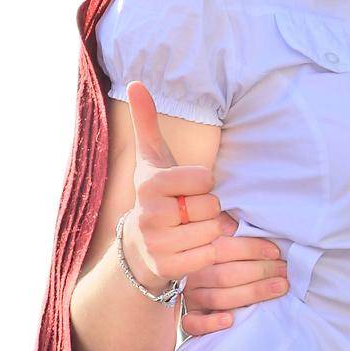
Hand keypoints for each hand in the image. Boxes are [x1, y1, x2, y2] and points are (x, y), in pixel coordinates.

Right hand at [122, 81, 230, 291]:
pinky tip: (192, 247)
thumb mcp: (153, 158)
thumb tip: (136, 83)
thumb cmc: (157, 195)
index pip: (205, 179)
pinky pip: (209, 256)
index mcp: (149, 184)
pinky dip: (208, 252)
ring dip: (211, 231)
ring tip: (191, 228)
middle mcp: (148, 214)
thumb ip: (148, 122)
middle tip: (189, 211)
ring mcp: (156, 243)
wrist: (139, 244)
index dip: (204, 183)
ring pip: (213, 231)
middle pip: (211, 206)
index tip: (188, 187)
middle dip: (208, 209)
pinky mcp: (168, 267)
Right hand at [178, 217, 288, 337]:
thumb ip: (233, 230)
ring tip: (279, 287)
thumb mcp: (226, 238)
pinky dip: (210, 323)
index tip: (276, 252)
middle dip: (261, 272)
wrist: (191, 282)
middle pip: (226, 275)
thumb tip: (250, 224)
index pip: (224, 248)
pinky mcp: (189, 317)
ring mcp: (191, 296)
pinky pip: (192, 323)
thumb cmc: (224, 257)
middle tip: (285, 272)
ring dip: (252, 293)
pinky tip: (230, 320)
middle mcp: (193, 274)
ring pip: (218, 298)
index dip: (252, 249)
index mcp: (200, 250)